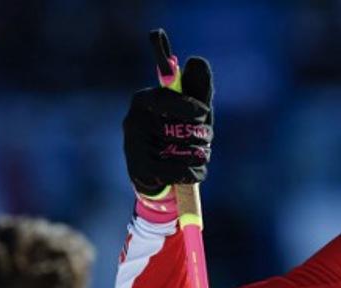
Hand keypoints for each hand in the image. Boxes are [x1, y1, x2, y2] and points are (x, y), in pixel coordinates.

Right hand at [122, 56, 213, 196]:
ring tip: (199, 155)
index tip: (203, 112)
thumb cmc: (176, 134)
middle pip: (182, 128)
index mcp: (144, 100)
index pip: (165, 98)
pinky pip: (178, 171)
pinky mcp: (140, 170)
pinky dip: (195, 173)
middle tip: (205, 139)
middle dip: (204, 136)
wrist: (156, 173)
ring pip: (184, 152)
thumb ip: (196, 88)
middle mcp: (134, 121)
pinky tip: (196, 171)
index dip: (188, 106)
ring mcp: (134, 146)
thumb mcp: (189, 111)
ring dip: (201, 156)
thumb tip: (197, 60)